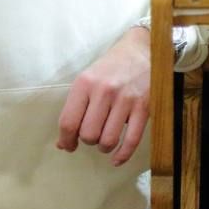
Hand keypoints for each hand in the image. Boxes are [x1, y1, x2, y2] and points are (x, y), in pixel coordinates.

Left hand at [56, 26, 150, 166]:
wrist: (143, 49)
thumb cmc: (112, 67)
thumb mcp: (88, 80)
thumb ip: (75, 109)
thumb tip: (63, 144)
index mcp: (85, 83)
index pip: (68, 122)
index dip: (66, 140)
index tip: (69, 145)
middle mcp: (104, 91)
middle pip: (88, 134)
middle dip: (88, 140)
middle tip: (93, 135)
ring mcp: (126, 99)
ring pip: (108, 140)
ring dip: (104, 147)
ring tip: (106, 141)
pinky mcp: (144, 107)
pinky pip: (131, 139)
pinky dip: (123, 155)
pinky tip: (117, 159)